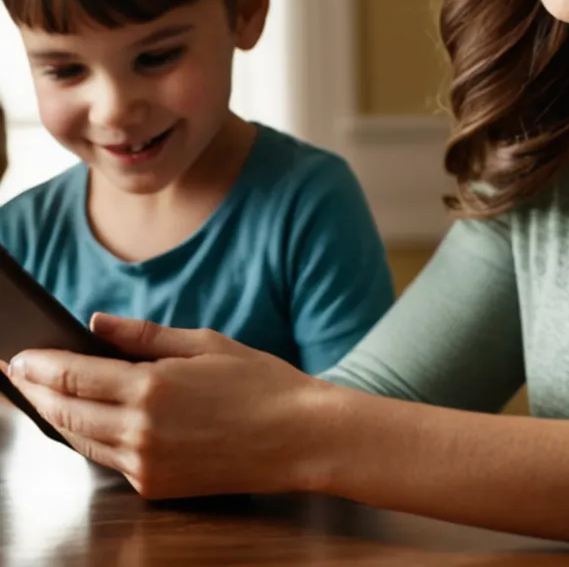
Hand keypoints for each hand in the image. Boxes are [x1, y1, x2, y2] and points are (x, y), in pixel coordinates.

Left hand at [0, 313, 328, 499]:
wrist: (300, 437)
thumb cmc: (261, 382)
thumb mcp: (205, 343)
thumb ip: (145, 336)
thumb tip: (96, 323)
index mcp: (152, 388)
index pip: (73, 376)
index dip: (39, 365)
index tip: (18, 354)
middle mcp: (141, 431)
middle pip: (65, 412)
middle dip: (35, 391)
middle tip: (16, 371)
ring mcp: (147, 464)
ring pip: (80, 440)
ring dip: (54, 417)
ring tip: (39, 395)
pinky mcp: (157, 485)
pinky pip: (108, 459)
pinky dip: (87, 437)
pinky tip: (83, 421)